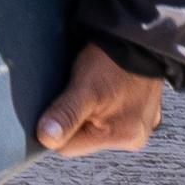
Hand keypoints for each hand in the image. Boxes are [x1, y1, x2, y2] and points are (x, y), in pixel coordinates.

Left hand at [34, 45, 164, 157]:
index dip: (55, 129)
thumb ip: (65, 115)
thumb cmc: (113, 61)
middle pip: (83, 138)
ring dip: (86, 110)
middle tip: (72, 93)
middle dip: (72, 119)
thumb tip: (46, 139)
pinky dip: (99, 104)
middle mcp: (134, 136)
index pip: (70, 148)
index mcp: (123, 137)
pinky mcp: (139, 109)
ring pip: (95, 125)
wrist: (138, 36)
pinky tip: (98, 88)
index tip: (52, 108)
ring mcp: (139, 123)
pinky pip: (109, 113)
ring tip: (86, 89)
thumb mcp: (84, 88)